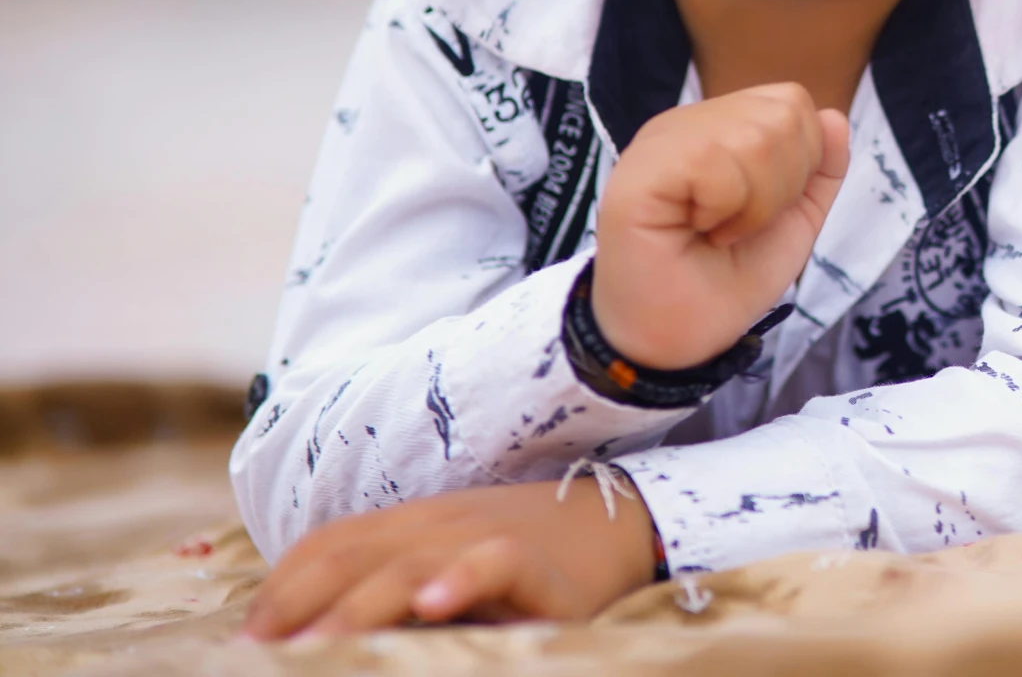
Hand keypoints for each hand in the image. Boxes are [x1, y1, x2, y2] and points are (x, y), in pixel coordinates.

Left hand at [240, 478, 656, 638]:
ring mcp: (482, 538)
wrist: (615, 525)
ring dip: (352, 611)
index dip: (277, 590)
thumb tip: (314, 639)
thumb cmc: (521, 560)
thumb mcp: (445, 570)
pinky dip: (459, 580)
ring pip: (404, 567)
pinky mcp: (533, 562)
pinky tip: (431, 606)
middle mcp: (436, 524)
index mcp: (408, 526)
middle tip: (251, 660)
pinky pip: (490, 562)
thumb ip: (390, 591)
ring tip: (311, 652)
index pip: (326, 545)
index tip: (242, 645)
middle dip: (292, 608)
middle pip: (348, 555)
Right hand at [592, 83, 849, 368]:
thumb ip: (818, 169)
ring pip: (758, 135)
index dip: (801, 164)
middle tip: (740, 226)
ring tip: (719, 231)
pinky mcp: (640, 169)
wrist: (678, 341)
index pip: (792, 102)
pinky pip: (717, 161)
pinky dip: (727, 210)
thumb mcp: (792, 221)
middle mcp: (687, 124)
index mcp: (719, 127)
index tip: (761, 213)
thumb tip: (834, 116)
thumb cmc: (725, 282)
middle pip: (785, 112)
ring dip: (756, 204)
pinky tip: (698, 232)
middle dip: (784, 186)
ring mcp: (660, 141)